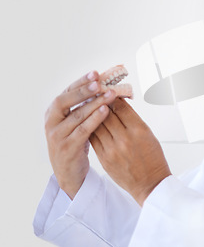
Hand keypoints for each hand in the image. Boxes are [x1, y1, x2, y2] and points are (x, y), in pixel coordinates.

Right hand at [45, 71, 116, 198]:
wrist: (70, 173)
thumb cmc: (76, 143)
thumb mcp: (76, 123)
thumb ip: (84, 107)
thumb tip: (104, 85)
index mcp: (53, 113)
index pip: (66, 92)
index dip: (80, 82)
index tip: (95, 73)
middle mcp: (51, 122)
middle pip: (64, 101)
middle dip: (83, 90)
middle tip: (99, 82)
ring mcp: (57, 136)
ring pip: (76, 115)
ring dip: (94, 103)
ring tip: (109, 94)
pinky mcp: (67, 148)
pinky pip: (82, 130)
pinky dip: (94, 119)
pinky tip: (105, 111)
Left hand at [90, 98, 170, 205]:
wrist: (150, 183)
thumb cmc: (153, 157)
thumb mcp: (148, 134)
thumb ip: (133, 119)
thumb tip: (119, 104)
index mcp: (139, 129)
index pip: (121, 106)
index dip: (113, 96)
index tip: (109, 89)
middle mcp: (125, 138)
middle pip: (107, 113)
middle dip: (100, 101)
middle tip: (95, 92)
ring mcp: (112, 149)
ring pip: (97, 124)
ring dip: (92, 113)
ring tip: (89, 104)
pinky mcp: (104, 158)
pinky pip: (94, 138)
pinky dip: (91, 128)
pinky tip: (88, 121)